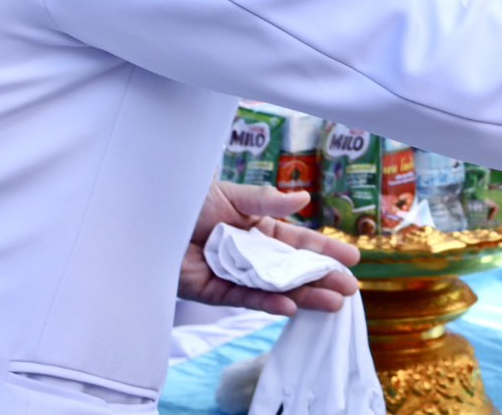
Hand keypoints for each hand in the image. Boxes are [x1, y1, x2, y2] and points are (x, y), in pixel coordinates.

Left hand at [180, 181, 360, 315]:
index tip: (353, 258)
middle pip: (293, 270)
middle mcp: (250, 254)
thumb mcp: (234, 195)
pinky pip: (243, 299)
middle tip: (350, 289)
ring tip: (333, 304)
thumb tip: (305, 200)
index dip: (325, 250)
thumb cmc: (189, 198)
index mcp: (258, 229)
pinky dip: (267, 303)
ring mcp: (233, 274)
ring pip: (275, 288)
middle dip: (322, 279)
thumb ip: (269, 201)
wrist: (148, 215)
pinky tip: (291, 306)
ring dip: (304, 297)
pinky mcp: (211, 291)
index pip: (298, 242)